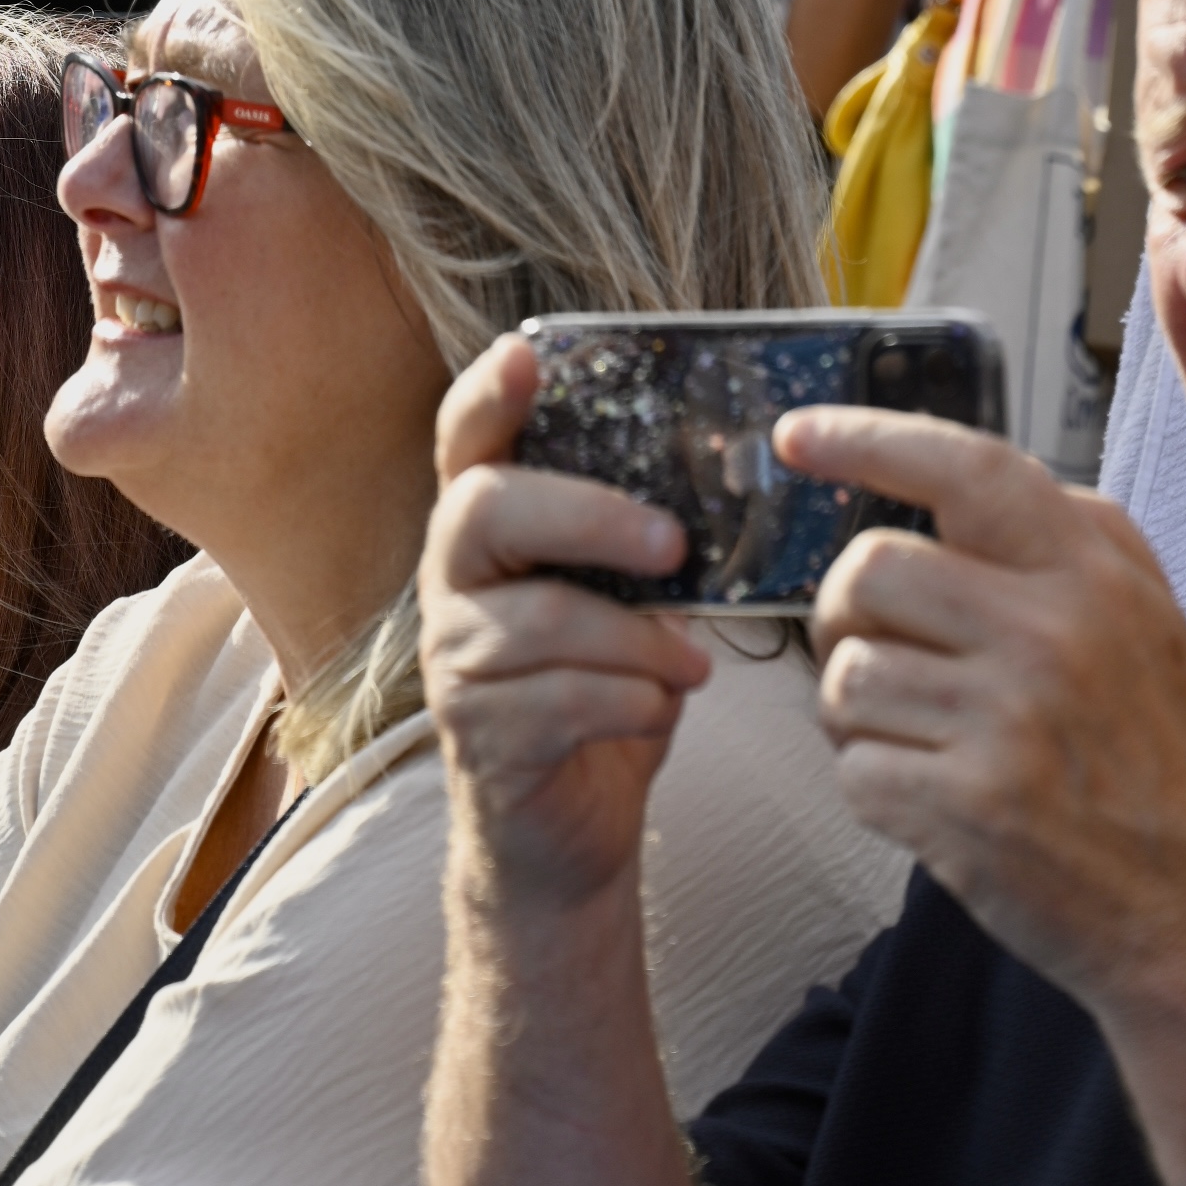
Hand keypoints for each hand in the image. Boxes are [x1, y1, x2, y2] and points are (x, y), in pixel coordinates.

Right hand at [421, 339, 711, 908]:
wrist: (564, 832)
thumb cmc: (601, 689)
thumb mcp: (620, 601)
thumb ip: (642, 546)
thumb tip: (737, 486)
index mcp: (485, 528)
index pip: (464, 439)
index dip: (488, 394)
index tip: (525, 354)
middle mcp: (449, 580)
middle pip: (489, 508)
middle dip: (591, 516)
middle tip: (675, 545)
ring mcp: (452, 660)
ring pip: (542, 619)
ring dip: (640, 641)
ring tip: (695, 664)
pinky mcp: (477, 736)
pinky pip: (563, 701)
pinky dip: (634, 703)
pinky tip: (659, 708)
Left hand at [780, 408, 1185, 1008]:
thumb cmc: (1151, 764)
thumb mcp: (1148, 623)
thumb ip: (1074, 539)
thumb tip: (955, 483)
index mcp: (1094, 577)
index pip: (968, 469)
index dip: (868, 440)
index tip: (795, 437)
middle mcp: (1053, 635)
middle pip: (869, 571)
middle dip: (844, 615)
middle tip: (875, 653)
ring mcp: (1010, 723)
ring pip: (848, 674)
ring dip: (856, 714)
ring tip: (915, 740)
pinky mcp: (970, 807)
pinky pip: (854, 768)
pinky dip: (872, 787)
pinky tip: (929, 800)